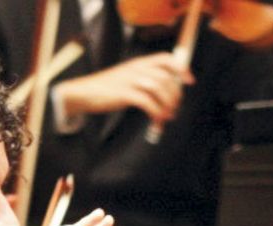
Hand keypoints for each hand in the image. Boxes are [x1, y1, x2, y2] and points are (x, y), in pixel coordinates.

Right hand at [55, 52, 194, 125]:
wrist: (83, 92)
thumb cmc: (104, 88)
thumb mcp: (126, 76)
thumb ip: (143, 78)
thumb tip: (163, 90)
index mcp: (139, 63)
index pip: (166, 59)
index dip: (181, 69)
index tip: (189, 81)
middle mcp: (137, 69)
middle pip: (166, 77)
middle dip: (175, 94)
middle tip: (175, 108)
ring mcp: (130, 80)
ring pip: (159, 89)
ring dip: (167, 105)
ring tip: (167, 116)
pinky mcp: (124, 94)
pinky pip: (147, 102)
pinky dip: (156, 112)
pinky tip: (157, 120)